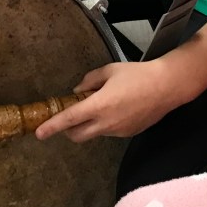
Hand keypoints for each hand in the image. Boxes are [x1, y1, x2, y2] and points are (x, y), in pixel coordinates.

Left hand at [36, 57, 190, 142]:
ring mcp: (118, 131)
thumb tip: (78, 91)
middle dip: (67, 130)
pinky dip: (105, 124)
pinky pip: (109, 132)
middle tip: (69, 115)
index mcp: (99, 105)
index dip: (51, 127)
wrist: (167, 87)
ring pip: (94, 133)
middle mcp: (106, 123)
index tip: (39, 133)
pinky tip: (117, 108)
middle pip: (77, 136)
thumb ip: (90, 81)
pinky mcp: (128, 134)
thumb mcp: (110, 70)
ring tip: (101, 104)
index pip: (69, 119)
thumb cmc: (138, 74)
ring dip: (89, 124)